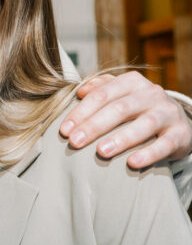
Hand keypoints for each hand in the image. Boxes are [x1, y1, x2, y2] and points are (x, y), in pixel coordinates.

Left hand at [59, 71, 191, 167]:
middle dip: (94, 126)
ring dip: (121, 139)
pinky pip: (165, 144)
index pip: (102, 95)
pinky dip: (148, 154)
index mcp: (132, 82)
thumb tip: (79, 91)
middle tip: (75, 142)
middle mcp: (151, 93)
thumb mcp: (119, 94)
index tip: (64, 129)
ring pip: (143, 125)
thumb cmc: (137, 108)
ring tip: (101, 152)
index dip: (81, 112)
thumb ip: (99, 88)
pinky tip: (132, 163)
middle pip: (119, 109)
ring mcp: (168, 113)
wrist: (177, 121)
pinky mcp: (181, 133)